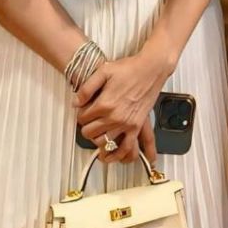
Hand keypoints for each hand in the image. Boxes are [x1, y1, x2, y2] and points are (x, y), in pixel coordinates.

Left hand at [75, 45, 171, 162]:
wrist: (151, 69)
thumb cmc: (130, 68)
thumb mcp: (104, 71)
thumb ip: (87, 88)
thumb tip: (76, 103)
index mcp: (104, 104)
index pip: (83, 118)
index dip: (81, 114)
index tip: (84, 110)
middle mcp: (114, 117)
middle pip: (91, 133)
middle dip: (87, 128)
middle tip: (89, 122)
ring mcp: (126, 124)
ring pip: (105, 144)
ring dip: (99, 144)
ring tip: (98, 143)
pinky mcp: (137, 126)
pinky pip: (128, 148)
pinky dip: (121, 156)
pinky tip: (117, 158)